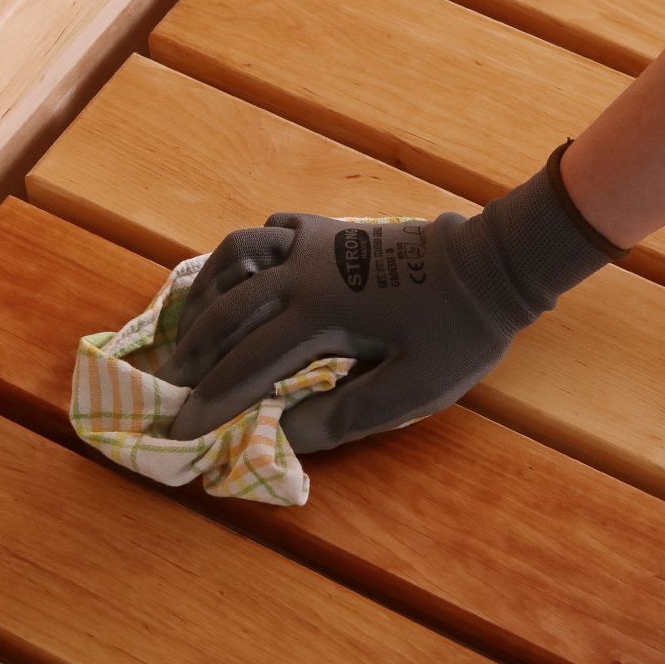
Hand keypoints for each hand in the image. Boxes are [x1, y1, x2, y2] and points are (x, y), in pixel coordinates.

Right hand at [158, 144, 623, 451]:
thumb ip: (345, 415)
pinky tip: (243, 276)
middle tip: (169, 385)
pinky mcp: (333, 229)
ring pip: (237, 256)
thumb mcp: (412, 391)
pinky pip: (271, 232)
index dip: (211, 401)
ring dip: (207, 293)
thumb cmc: (460, 333)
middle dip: (193, 352)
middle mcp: (306, 271)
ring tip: (189, 325)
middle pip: (228, 310)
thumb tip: (283, 434)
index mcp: (321, 313)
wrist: (495, 265)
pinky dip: (247, 255)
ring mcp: (317, 242)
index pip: (249, 364)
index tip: (180, 429)